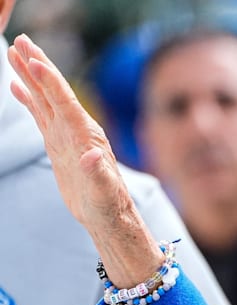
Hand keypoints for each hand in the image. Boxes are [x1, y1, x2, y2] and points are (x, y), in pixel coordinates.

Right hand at [7, 35, 162, 285]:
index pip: (65, 102)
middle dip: (38, 65)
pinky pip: (40, 114)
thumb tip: (92, 156)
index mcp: (86, 135)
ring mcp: (67, 135)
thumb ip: (97, 172)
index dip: (50, 80)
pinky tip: (15, 85)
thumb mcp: (103, 190)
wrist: (107, 216)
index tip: (34, 58)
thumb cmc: (108, 205)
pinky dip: (28, 97)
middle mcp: (77, 129)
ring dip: (30, 75)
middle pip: (54, 91)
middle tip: (21, 41)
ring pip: (44, 98)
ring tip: (13, 52)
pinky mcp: (59, 144)